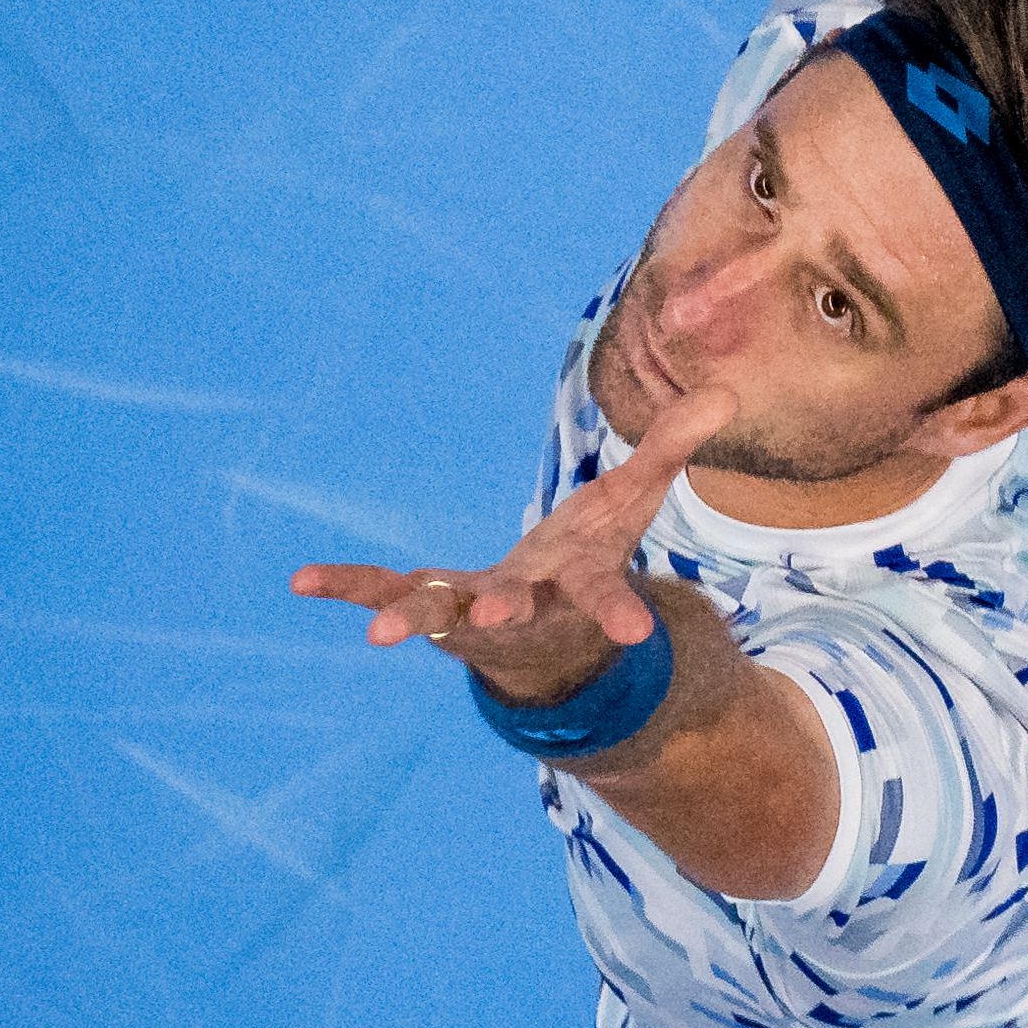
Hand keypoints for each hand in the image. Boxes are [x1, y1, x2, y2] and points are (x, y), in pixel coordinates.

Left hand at [292, 404, 720, 703]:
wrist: (547, 634)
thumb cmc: (592, 560)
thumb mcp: (633, 501)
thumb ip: (671, 448)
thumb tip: (727, 392)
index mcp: (577, 586)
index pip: (603, 593)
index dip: (618, 610)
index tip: (638, 632)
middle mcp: (525, 606)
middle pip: (515, 609)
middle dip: (504, 611)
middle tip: (494, 615)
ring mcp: (471, 611)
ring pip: (442, 613)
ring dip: (412, 617)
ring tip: (376, 634)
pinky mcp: (432, 604)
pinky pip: (386, 590)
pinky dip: (347, 585)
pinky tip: (300, 580)